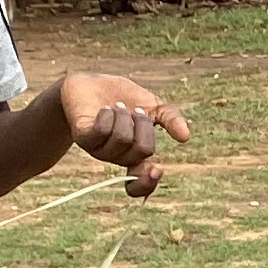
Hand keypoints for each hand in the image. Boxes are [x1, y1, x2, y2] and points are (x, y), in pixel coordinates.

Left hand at [50, 72, 191, 193]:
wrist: (90, 82)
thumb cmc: (122, 96)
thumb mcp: (153, 106)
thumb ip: (171, 120)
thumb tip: (185, 137)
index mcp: (133, 156)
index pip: (139, 185)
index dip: (148, 182)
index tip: (158, 167)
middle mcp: (116, 157)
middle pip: (142, 151)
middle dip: (144, 124)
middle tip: (135, 111)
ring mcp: (98, 149)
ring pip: (122, 139)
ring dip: (124, 116)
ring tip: (116, 106)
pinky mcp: (82, 137)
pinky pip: (101, 131)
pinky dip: (109, 115)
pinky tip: (105, 109)